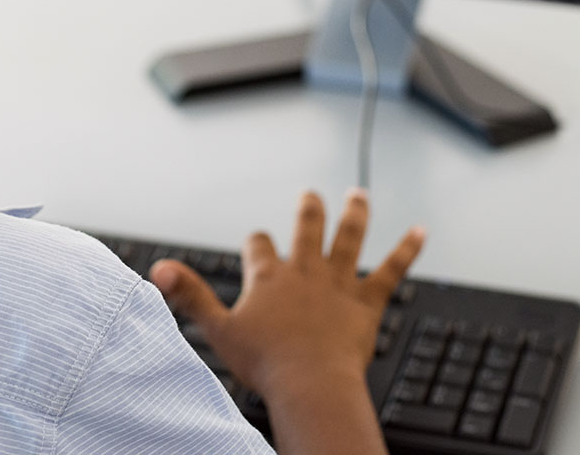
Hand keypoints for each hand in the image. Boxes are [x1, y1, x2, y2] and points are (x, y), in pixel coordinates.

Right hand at [151, 190, 423, 454]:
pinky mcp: (366, 302)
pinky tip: (421, 232)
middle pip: (306, 229)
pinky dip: (407, 250)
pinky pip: (390, 270)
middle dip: (308, 210)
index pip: (259, 246)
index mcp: (268, 277)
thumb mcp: (218, 329)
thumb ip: (190, 295)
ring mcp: (338, 284)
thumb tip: (157, 269)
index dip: (256, 243)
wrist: (311, 384)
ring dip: (354, 214)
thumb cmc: (267, 364)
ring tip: (359, 195)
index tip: (256, 242)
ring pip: (348, 239)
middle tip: (311, 195)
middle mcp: (305, 271)